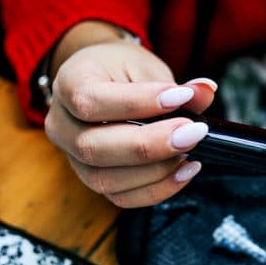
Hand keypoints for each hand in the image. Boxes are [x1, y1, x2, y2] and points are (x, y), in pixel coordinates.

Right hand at [44, 21, 216, 207]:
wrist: (102, 81)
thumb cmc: (121, 72)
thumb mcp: (147, 67)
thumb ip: (176, 85)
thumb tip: (205, 92)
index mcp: (68, 84)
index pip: (91, 101)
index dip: (138, 103)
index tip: (181, 97)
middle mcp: (60, 125)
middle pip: (94, 147)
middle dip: (150, 145)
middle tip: (193, 133)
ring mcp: (72, 158)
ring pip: (105, 179)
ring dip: (155, 171)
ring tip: (189, 154)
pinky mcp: (92, 179)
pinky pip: (120, 197)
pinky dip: (156, 189)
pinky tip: (183, 172)